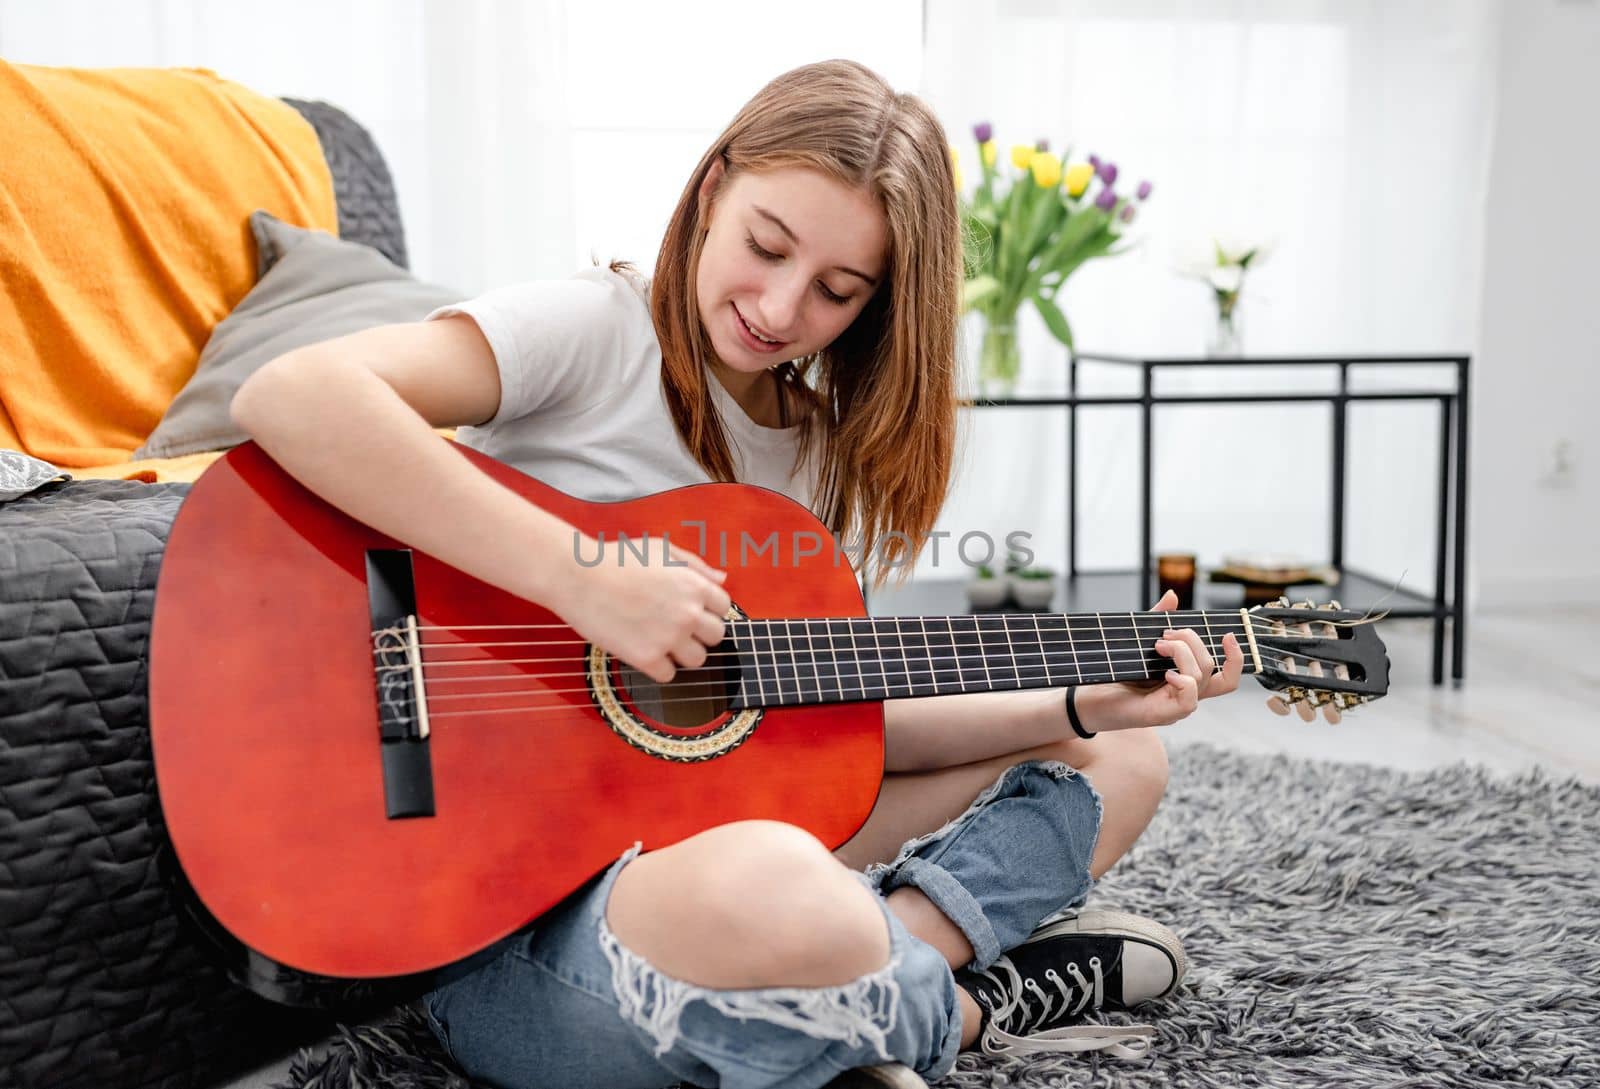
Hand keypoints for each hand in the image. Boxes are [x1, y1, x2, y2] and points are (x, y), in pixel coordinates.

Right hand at [551, 533, 730, 684]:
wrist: (577, 576)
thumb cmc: (617, 558)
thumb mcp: (661, 549)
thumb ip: (696, 566)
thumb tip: (722, 580)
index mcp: (695, 586)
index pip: (724, 608)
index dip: (708, 610)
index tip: (690, 610)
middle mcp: (688, 613)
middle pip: (716, 637)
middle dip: (699, 633)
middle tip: (675, 626)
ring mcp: (669, 637)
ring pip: (697, 660)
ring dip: (682, 653)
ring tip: (660, 640)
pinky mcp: (646, 658)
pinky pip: (669, 675)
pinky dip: (659, 667)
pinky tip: (644, 650)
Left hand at [1074, 589, 1243, 731]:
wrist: (1089, 699)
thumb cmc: (1115, 674)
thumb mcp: (1139, 642)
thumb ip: (1157, 620)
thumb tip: (1172, 595)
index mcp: (1187, 679)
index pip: (1227, 676)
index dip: (1236, 657)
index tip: (1227, 634)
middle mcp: (1186, 693)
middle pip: (1213, 666)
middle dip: (1192, 640)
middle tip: (1164, 635)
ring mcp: (1177, 705)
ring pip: (1201, 675)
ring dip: (1181, 652)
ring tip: (1157, 646)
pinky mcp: (1164, 715)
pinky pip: (1189, 698)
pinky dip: (1181, 680)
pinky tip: (1164, 673)